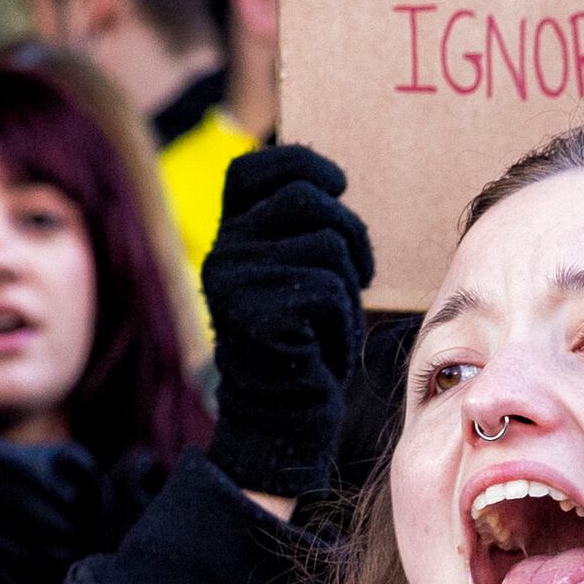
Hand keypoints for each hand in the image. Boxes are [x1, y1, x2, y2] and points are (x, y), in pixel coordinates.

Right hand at [201, 143, 372, 504]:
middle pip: (307, 198)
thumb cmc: (302, 343)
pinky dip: (345, 321)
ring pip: (328, 243)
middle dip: (349, 232)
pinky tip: (326, 348)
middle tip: (359, 273)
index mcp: (228, 239)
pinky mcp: (262, 317)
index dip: (302, 163)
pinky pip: (332, 290)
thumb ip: (297, 228)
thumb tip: (328, 180)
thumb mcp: (294, 273)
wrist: (281, 419)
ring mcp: (239, 285)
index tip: (338, 185)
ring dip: (351, 283)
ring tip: (333, 321)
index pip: (253, 168)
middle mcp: (224, 255)